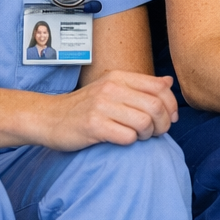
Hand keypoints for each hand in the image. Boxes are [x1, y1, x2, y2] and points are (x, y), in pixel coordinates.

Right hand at [38, 71, 178, 149]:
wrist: (48, 117)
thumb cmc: (85, 106)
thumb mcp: (112, 88)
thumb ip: (141, 86)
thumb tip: (169, 82)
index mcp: (119, 77)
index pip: (159, 88)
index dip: (171, 105)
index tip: (170, 118)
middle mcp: (111, 88)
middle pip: (155, 106)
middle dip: (163, 123)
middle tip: (157, 132)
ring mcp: (101, 106)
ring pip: (144, 122)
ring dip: (148, 134)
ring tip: (140, 136)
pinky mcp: (93, 126)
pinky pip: (127, 136)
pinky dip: (131, 141)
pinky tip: (123, 140)